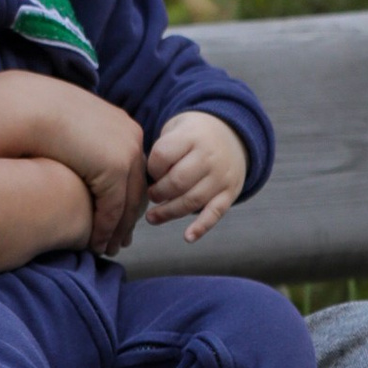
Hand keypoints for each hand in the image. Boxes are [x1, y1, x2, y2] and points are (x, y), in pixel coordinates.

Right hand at [32, 87, 152, 253]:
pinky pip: (114, 208)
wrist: (30, 107)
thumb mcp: (70, 128)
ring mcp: (127, 152)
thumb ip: (82, 143)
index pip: (132, 170)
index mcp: (122, 126)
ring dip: (119, 229)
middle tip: (120, 241)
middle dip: (128, 217)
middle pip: (137, 187)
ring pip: (130, 202)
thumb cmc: (37, 114)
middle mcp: (132, 138)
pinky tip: (96, 243)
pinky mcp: (116, 168)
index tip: (119, 219)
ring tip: (108, 248)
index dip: (126, 197)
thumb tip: (77, 157)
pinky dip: (106, 229)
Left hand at [145, 107, 249, 243]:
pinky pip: (216, 212)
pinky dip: (201, 227)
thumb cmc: (190, 136)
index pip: (163, 155)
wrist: (230, 135)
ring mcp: (221, 176)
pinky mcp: (230, 192)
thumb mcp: (175, 129)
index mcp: (191, 137)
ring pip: (192, 200)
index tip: (149, 173)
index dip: (151, 168)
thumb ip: (160, 150)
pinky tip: (188, 237)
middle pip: (177, 181)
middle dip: (158, 193)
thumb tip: (137, 179)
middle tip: (151, 195)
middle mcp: (209, 156)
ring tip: (152, 218)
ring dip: (169, 212)